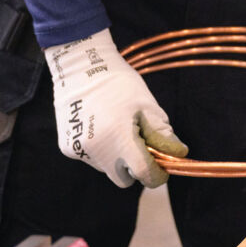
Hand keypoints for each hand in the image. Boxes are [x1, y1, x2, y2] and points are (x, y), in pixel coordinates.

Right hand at [46, 28, 187, 187]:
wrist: (80, 67)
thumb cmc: (119, 83)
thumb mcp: (147, 105)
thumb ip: (162, 134)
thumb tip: (177, 154)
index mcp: (119, 138)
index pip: (143, 173)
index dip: (157, 174)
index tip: (163, 168)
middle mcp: (97, 150)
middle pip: (123, 178)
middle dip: (135, 167)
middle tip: (140, 144)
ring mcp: (80, 151)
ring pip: (107, 169)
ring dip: (116, 157)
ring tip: (116, 126)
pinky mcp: (68, 148)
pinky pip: (92, 158)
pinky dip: (100, 149)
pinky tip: (99, 125)